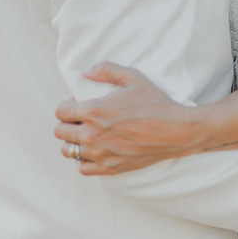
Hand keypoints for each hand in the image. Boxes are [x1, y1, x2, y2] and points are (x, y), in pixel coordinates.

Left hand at [54, 62, 196, 175]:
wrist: (177, 131)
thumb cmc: (157, 103)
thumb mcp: (134, 77)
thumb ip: (106, 70)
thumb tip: (85, 73)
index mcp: (93, 111)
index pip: (61, 112)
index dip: (69, 105)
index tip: (81, 104)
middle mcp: (92, 134)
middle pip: (60, 131)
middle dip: (69, 123)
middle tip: (85, 119)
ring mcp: (100, 153)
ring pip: (68, 151)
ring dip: (75, 142)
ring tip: (89, 135)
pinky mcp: (110, 167)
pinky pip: (83, 167)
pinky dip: (86, 159)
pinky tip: (98, 150)